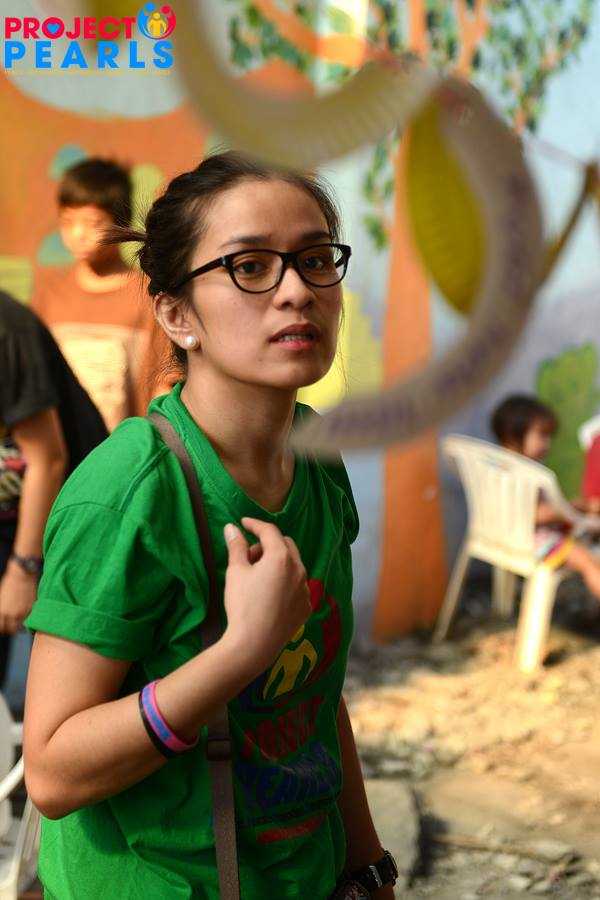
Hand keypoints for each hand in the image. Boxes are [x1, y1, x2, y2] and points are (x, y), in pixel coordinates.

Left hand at [0, 561, 36, 633]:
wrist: (22, 574)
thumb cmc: (10, 583)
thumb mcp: (2, 597)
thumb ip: (3, 609)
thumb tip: (5, 616)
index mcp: (2, 611)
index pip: (2, 627)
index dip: (4, 628)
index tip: (6, 627)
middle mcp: (12, 614)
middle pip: (12, 629)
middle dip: (13, 629)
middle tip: (15, 626)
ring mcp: (23, 612)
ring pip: (23, 626)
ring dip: (22, 626)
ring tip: (23, 623)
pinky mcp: (32, 608)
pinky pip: (31, 618)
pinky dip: (30, 619)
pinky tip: (29, 615)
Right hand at [221, 517, 310, 675]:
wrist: (254, 645)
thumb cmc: (242, 604)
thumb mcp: (236, 572)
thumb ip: (236, 546)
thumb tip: (231, 527)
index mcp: (281, 557)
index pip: (269, 531)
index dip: (255, 524)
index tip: (243, 523)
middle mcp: (299, 569)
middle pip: (285, 545)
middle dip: (268, 544)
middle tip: (248, 555)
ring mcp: (305, 589)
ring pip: (293, 565)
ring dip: (277, 563)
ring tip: (257, 576)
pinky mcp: (306, 606)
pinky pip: (297, 585)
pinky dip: (285, 582)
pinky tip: (269, 594)